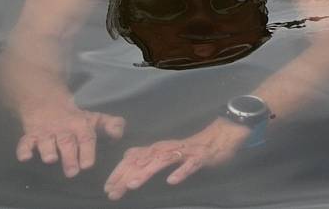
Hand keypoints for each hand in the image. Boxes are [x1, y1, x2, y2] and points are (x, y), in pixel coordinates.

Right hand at [17, 101, 125, 177]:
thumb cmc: (74, 117)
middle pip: (67, 142)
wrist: (46, 101)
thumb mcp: (94, 118)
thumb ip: (110, 125)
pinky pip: (25, 141)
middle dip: (69, 156)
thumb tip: (118, 134)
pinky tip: (25, 157)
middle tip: (72, 171)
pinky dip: (23, 149)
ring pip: (46, 140)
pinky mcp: (30, 135)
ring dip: (48, 150)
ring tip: (51, 159)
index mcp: (80, 125)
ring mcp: (46, 132)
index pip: (86, 137)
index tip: (88, 164)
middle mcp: (63, 128)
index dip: (87, 150)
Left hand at [104, 118, 250, 199]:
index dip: (120, 172)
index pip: (134, 159)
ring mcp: (184, 153)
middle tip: (113, 191)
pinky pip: (190, 166)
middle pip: (144, 160)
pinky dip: (181, 172)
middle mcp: (168, 148)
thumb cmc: (191, 148)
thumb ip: (147, 153)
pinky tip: (172, 181)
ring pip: (163, 161)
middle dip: (127, 175)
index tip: (108, 187)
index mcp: (159, 148)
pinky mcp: (200, 158)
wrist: (220, 137)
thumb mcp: (166, 150)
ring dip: (147, 172)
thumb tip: (126, 155)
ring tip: (134, 184)